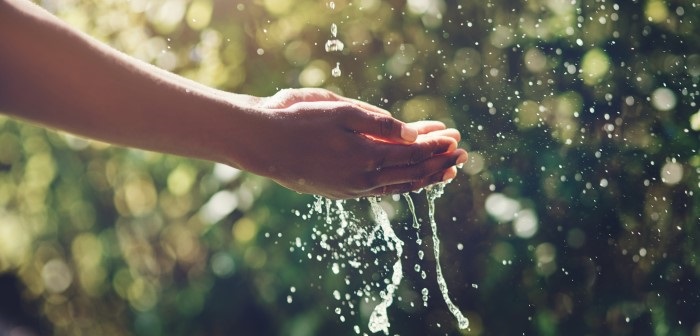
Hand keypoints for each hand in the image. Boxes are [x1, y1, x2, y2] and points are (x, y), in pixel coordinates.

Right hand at [228, 88, 467, 198]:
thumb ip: (381, 124)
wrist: (263, 144)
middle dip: (439, 161)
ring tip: (447, 170)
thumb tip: (414, 135)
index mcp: (367, 157)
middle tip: (462, 153)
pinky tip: (410, 178)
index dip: (436, 145)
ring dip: (425, 176)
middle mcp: (364, 179)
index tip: (455, 136)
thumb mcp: (342, 111)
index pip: (414, 154)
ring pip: (399, 185)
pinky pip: (382, 189)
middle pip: (412, 173)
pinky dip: (402, 182)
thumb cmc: (299, 120)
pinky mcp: (342, 192)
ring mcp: (352, 189)